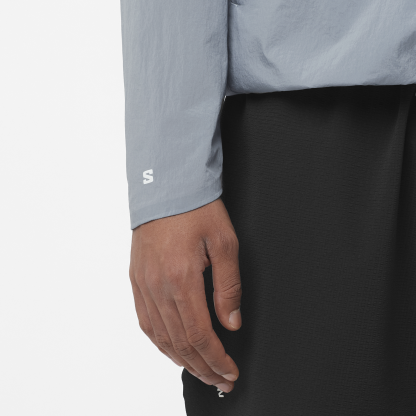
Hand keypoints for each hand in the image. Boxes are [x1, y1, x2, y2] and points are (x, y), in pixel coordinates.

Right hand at [129, 198, 241, 392]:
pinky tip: (172, 350)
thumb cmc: (196, 209)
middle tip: (220, 380)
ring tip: (200, 372)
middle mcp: (158, 286)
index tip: (229, 371)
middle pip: (181, 342)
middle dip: (203, 367)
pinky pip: (145, 321)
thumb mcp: (224, 242)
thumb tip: (231, 321)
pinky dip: (160, 343)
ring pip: (161, 337)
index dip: (216, 359)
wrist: (166, 187)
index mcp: (181, 277)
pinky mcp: (137, 280)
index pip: (200, 334)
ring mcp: (144, 284)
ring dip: (182, 360)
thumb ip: (228, 286)